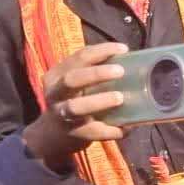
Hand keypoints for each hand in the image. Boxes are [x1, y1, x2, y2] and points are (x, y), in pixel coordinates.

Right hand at [23, 42, 128, 168]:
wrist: (53, 134)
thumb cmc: (73, 99)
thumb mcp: (76, 82)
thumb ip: (94, 71)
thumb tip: (131, 60)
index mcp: (58, 74)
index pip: (79, 57)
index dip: (101, 51)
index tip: (123, 49)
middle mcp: (56, 93)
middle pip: (72, 79)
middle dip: (96, 74)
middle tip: (120, 71)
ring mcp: (62, 115)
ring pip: (76, 107)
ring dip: (99, 101)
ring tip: (120, 98)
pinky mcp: (73, 134)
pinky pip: (92, 132)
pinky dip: (110, 130)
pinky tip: (125, 128)